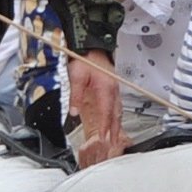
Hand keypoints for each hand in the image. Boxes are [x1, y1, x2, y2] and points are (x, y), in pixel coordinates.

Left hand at [68, 52, 123, 166]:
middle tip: (113, 143)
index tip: (104, 138)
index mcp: (106, 88)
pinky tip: (114, 122)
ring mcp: (114, 90)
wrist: (92, 48)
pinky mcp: (112, 89)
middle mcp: (113, 90)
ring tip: (115, 137)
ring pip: (118, 111)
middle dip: (115, 130)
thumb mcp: (76, 76)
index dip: (105, 127)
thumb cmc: (85, 59)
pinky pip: (116, 106)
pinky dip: (116, 116)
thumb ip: (75, 95)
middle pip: (116, 114)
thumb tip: (73, 111)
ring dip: (117, 124)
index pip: (106, 112)